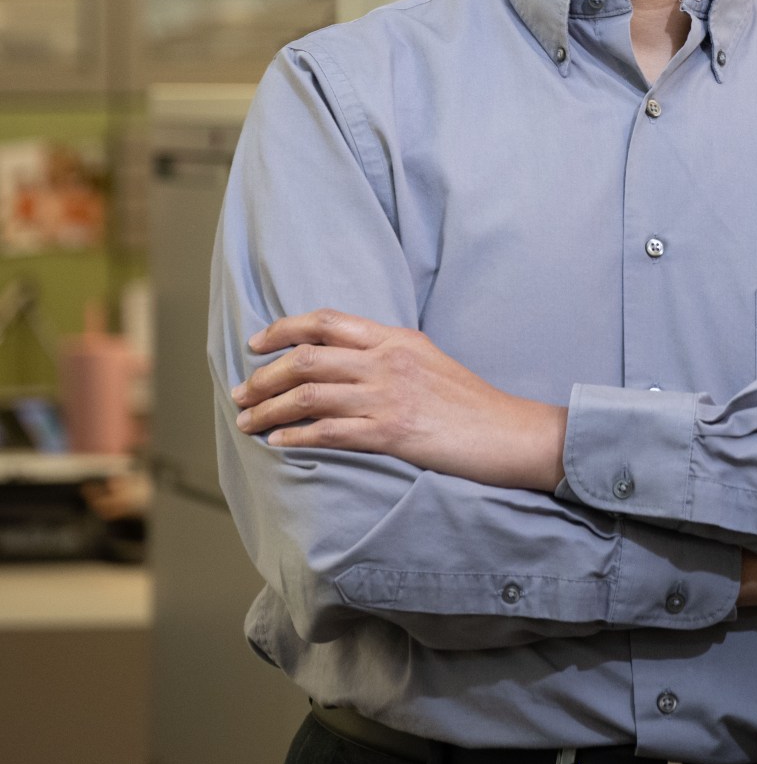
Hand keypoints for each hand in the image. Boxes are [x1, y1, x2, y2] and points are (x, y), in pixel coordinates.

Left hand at [231, 310, 566, 493]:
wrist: (509, 432)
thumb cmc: (470, 402)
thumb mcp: (429, 360)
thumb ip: (387, 354)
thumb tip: (342, 359)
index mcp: (397, 339)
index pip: (326, 322)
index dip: (283, 329)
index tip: (256, 344)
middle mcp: (388, 361)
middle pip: (307, 358)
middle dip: (263, 376)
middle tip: (240, 394)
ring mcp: (389, 396)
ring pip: (309, 395)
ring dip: (268, 409)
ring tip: (246, 423)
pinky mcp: (391, 432)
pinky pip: (328, 432)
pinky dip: (295, 436)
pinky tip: (277, 442)